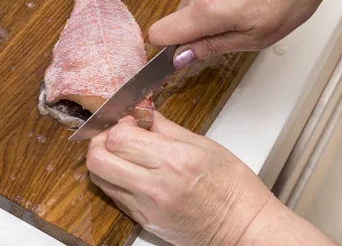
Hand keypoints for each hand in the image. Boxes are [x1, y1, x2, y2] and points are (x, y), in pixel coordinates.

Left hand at [86, 112, 276, 245]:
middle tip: (117, 136)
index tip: (129, 122)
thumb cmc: (233, 187)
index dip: (118, 125)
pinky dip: (114, 179)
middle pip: (98, 159)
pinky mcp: (143, 221)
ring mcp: (146, 207)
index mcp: (173, 160)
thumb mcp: (205, 145)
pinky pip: (113, 196)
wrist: (243, 229)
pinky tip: (130, 172)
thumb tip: (143, 112)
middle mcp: (155, 185)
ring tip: (122, 153)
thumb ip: (166, 127)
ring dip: (104, 161)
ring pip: (99, 179)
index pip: (119, 138)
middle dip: (100, 141)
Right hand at [148, 0, 333, 62]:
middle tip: (234, 24)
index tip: (187, 49)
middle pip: (178, 16)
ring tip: (244, 0)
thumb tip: (180, 58)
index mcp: (208, 10)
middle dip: (198, 26)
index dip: (169, 45)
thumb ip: (210, 47)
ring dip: (209, 5)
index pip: (159, 33)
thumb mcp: (255, 37)